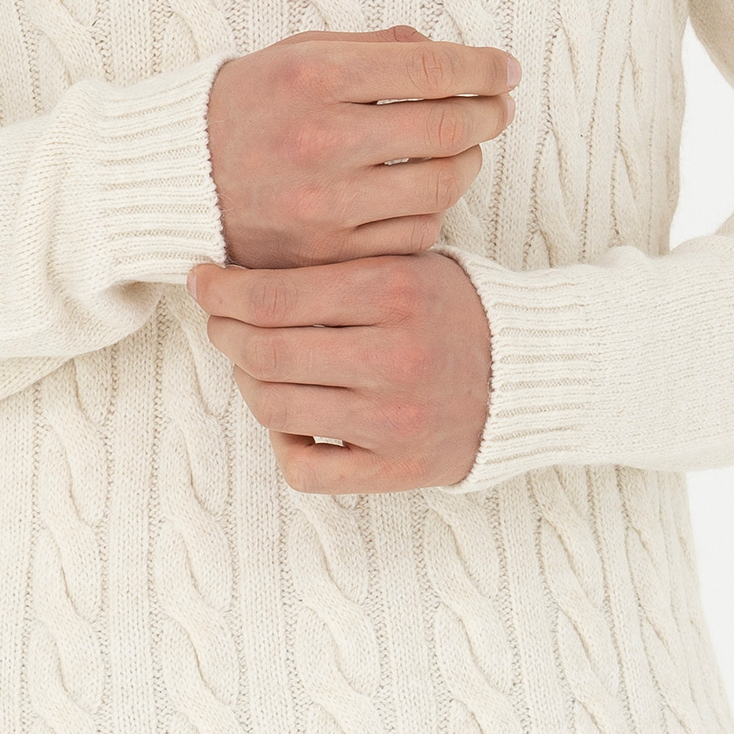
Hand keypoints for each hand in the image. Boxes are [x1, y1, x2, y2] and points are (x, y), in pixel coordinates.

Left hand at [186, 253, 491, 494]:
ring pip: (274, 408)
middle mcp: (393, 356)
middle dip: (224, 333)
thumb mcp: (405, 263)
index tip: (202, 281)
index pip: (273, 295)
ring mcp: (395, 419)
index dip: (221, 290)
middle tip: (218, 321)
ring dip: (249, 383)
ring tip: (256, 365)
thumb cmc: (452, 310)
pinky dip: (285, 444)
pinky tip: (294, 419)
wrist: (531, 372)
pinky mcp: (399, 469)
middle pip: (264, 352)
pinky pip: (306, 469)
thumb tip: (235, 275)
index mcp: (393, 291)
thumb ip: (334, 264)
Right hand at [205, 25, 519, 269]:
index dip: (483, 68)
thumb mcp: (298, 54)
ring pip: (441, 185)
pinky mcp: (327, 253)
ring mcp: (325, 204)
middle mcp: (322, 140)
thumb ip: (374, 48)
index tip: (505, 69)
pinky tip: (423, 191)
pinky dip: (432, 209)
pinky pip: (415, 233)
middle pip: (448, 128)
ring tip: (465, 148)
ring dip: (468, 162)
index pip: (431, 69)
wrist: (178, 179)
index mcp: (316, 77)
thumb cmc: (246, 106)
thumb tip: (447, 52)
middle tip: (499, 107)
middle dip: (489, 114)